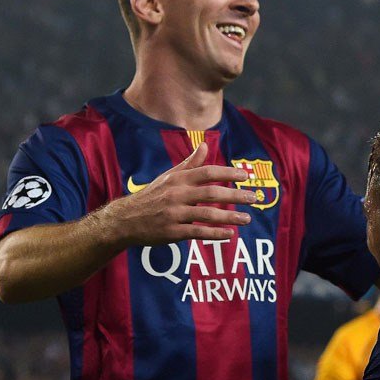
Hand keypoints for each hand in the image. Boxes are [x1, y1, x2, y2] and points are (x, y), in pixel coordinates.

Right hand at [102, 142, 260, 247]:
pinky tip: (230, 234)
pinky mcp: (172, 232)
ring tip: (247, 219)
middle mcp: (177, 194)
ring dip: (230, 216)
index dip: (228, 173)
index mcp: (178, 179)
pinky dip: (215, 234)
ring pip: (207, 214)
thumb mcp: (169, 177)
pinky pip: (198, 232)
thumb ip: (190, 163)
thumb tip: (205, 144)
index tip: (246, 175)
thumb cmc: (152, 196)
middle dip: (235, 195)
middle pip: (211, 193)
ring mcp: (175, 213)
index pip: (207, 172)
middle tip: (254, 198)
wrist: (126, 219)